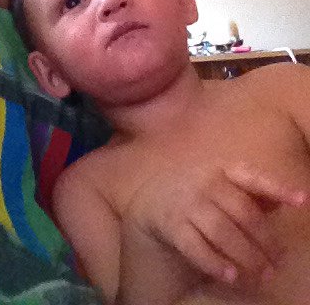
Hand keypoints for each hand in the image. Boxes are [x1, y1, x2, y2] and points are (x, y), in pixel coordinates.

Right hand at [123, 162, 306, 288]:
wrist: (152, 199)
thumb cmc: (199, 192)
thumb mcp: (224, 185)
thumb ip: (255, 193)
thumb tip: (290, 197)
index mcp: (222, 170)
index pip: (252, 178)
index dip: (277, 188)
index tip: (303, 201)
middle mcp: (205, 183)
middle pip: (242, 212)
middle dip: (265, 240)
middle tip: (277, 263)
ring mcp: (187, 203)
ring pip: (221, 230)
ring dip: (245, 255)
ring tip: (262, 275)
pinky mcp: (171, 224)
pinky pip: (195, 245)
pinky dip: (214, 262)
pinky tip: (231, 276)